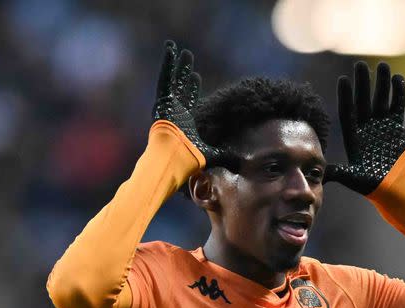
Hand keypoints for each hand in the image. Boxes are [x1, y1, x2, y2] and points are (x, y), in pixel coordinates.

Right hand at [153, 40, 238, 170]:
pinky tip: (170, 49)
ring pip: (171, 80)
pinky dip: (167, 64)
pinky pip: (165, 79)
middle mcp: (174, 112)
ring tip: (174, 47)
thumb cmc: (191, 158)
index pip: (188, 101)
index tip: (196, 77)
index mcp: (183, 122)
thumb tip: (241, 163)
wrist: (175, 157)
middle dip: (184, 72)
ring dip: (175, 64)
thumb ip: (225, 155)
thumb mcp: (212, 154)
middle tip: (187, 57)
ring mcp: (167, 106)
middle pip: (180, 87)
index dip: (192, 89)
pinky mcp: (162, 101)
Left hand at [325, 62, 404, 194]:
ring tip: (383, 65)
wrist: (392, 189)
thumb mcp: (350, 177)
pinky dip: (398, 94)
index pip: (348, 112)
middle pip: (363, 101)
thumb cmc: (370, 185)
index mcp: (354, 137)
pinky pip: (397, 107)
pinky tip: (397, 79)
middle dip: (363, 83)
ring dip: (382, 84)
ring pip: (381, 100)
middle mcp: (366, 129)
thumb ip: (336, 172)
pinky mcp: (397, 129)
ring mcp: (382, 127)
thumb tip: (319, 174)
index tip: (343, 80)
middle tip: (360, 64)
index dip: (346, 96)